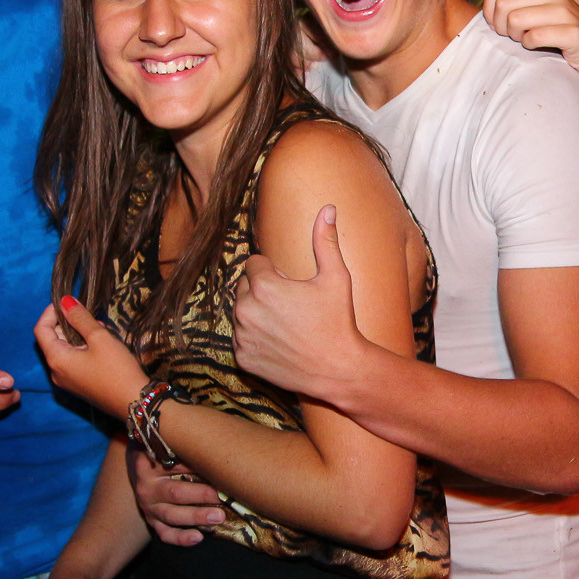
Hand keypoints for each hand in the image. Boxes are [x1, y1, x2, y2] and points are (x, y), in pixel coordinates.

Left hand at [33, 298, 147, 417]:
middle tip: (89, 314)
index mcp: (56, 359)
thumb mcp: (99, 338)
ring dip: (77, 335)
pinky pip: (73, 360)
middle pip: (52, 339)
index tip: (67, 302)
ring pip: (64, 349)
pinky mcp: (78, 385)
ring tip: (99, 328)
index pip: (41, 330)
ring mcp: (67, 380)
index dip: (50, 313)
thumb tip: (65, 301)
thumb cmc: (117, 370)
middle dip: (67, 323)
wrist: (134, 402)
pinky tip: (101, 343)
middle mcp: (56, 371)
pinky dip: (82, 348)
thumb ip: (80, 318)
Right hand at [127, 441, 220, 545]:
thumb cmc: (160, 452)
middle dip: (201, 495)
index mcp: (149, 465)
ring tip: (218, 517)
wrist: (137, 465)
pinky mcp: (152, 521)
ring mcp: (148, 507)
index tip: (219, 473)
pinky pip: (165, 534)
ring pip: (172, 515)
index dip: (197, 468)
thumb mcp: (165, 445)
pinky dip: (181, 538)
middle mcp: (147, 487)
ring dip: (196, 517)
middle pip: (175, 492)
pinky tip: (198, 537)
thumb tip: (216, 452)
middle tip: (222, 497)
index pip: (176, 466)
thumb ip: (183, 448)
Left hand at [232, 204, 367, 401]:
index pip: (254, 264)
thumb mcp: (336, 277)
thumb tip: (327, 208)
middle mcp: (246, 309)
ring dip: (256, 314)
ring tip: (285, 324)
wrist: (337, 369)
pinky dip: (255, 338)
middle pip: (244, 287)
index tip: (290, 284)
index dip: (274, 272)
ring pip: (241, 313)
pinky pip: (241, 339)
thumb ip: (325, 241)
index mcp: (264, 285)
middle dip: (262, 290)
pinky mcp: (243, 358)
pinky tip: (279, 342)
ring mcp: (242, 336)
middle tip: (290, 305)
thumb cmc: (338, 322)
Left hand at [482, 0, 578, 84]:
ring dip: (515, 36)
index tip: (499, 25)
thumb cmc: (558, 36)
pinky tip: (537, 47)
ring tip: (525, 41)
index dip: (490, 9)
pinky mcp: (573, 33)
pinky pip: (534, 36)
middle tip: (513, 37)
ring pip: (515, 19)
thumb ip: (514, 1)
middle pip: (503, 4)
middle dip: (501, 26)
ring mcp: (565, 12)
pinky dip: (529, 45)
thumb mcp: (536, 12)